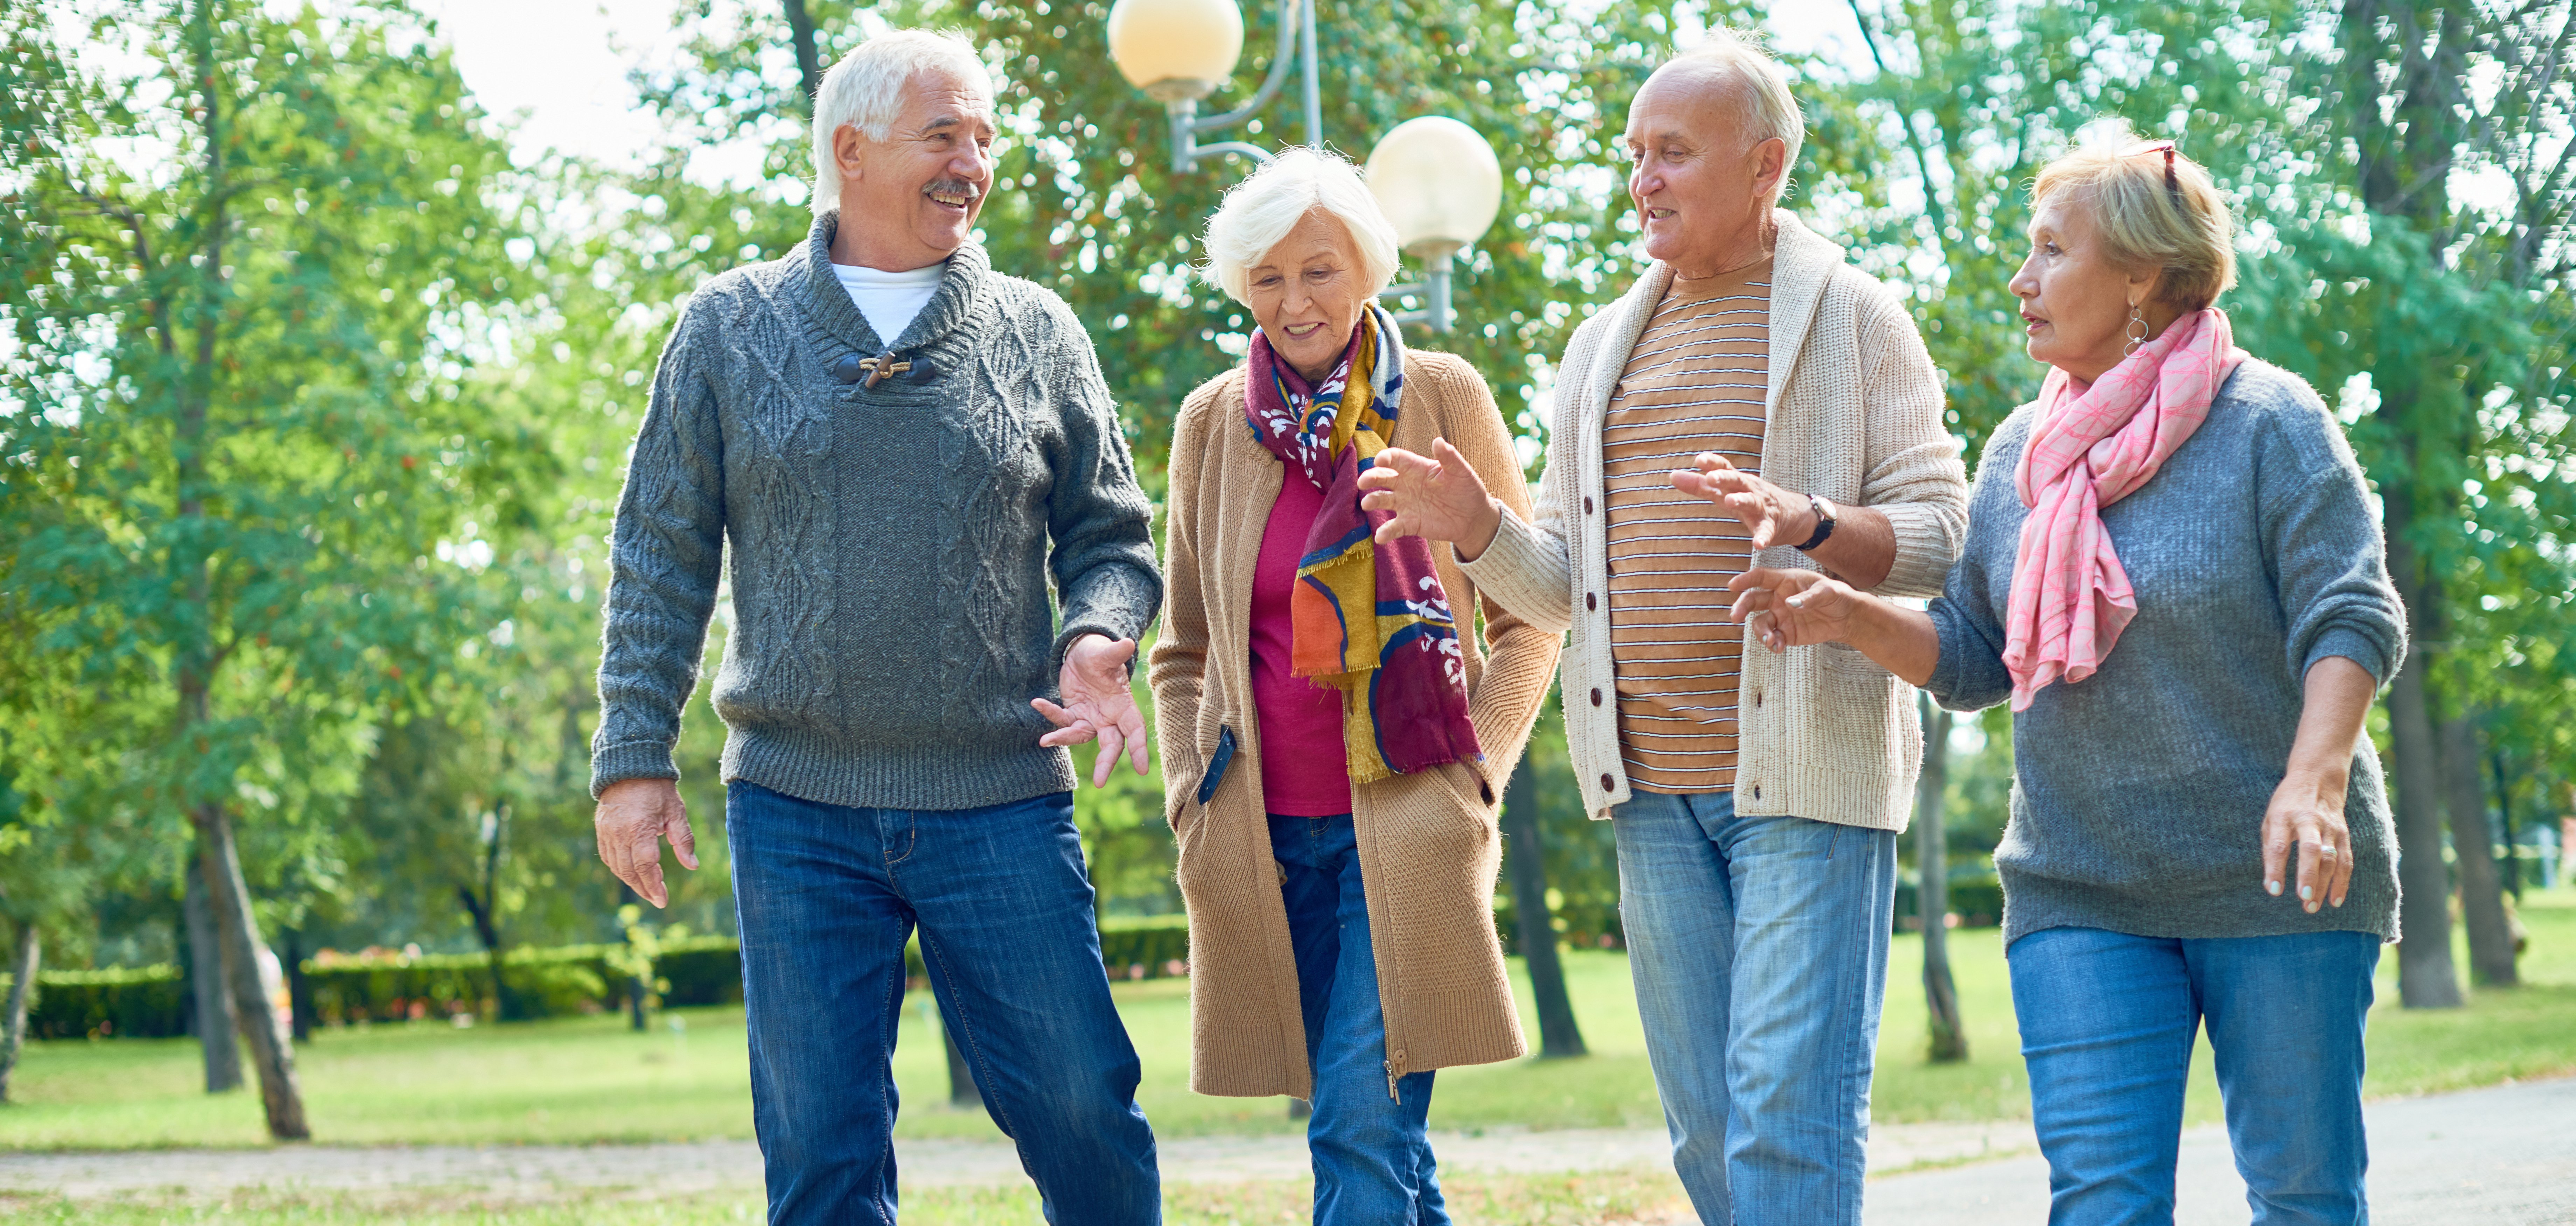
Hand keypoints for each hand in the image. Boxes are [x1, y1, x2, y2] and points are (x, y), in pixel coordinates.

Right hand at [595, 778, 697, 908]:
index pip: (645, 866)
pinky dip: (619, 869)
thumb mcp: (676, 811)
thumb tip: (692, 866)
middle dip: (644, 889)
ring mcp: (607, 832)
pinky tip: (631, 874)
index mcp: (640, 828)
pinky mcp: (600, 830)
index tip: (663, 900)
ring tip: (648, 890)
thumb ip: (684, 840)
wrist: (630, 767)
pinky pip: (608, 857)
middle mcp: (619, 833)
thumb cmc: (658, 789)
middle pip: (629, 871)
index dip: (654, 885)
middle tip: (658, 899)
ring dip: (632, 882)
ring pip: (616, 867)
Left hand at [1032, 633, 1149, 787]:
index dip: (1138, 749)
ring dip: (1064, 739)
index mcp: (1123, 705)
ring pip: (1081, 737)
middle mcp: (1109, 717)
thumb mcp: (1105, 653)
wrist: (1083, 653)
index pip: (1134, 730)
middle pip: (1111, 745)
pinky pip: (1062, 720)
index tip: (1141, 769)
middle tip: (1099, 781)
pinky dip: (1050, 713)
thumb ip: (1114, 653)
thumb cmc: (1099, 654)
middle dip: (1106, 762)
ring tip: (1045, 740)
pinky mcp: (1073, 714)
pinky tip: (1037, 702)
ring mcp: (1090, 718)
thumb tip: (1127, 643)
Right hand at [1356, 440, 1502, 558]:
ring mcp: (1405, 504)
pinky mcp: (1409, 523)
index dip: (1386, 458)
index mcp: (1416, 468)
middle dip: (1371, 478)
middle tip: (1363, 482)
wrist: (1473, 517)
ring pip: (1383, 500)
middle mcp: (1406, 484)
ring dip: (1373, 501)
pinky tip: (1380, 537)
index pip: (1396, 459)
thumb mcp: (1461, 471)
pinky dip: (1385, 532)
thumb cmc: (1466, 488)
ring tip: (1367, 503)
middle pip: (1382, 478)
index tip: (1380, 460)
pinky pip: (1394, 527)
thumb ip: (1449, 457)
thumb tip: (1438, 441)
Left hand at [1671, 454, 1815, 550]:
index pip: (1725, 468)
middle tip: (1711, 477)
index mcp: (1737, 481)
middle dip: (1725, 478)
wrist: (1791, 514)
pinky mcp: (1771, 526)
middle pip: (1737, 480)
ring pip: (1751, 502)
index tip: (1698, 460)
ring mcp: (1761, 508)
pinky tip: (1757, 545)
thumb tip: (1673, 475)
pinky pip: (1767, 532)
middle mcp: (1750, 490)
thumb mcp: (1725, 491)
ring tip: (1730, 501)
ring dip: (1741, 500)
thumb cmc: (1750, 499)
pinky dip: (1763, 537)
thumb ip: (1699, 485)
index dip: (1713, 463)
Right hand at [1725, 567, 1862, 652]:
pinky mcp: (1786, 633)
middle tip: (1735, 618)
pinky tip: (1778, 648)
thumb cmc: (1838, 597)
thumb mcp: (1829, 592)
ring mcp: (1780, 616)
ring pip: (1760, 622)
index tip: (1732, 586)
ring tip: (1770, 640)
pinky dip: (1772, 644)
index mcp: (1785, 581)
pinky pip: (1772, 638)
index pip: (1761, 577)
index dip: (1746, 580)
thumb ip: (1810, 597)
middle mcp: (1778, 598)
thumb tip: (1790, 604)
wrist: (1847, 618)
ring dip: (1760, 632)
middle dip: (1741, 607)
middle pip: (1752, 600)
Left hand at [2261, 769, 2353, 911]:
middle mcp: (2309, 821)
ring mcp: (2330, 827)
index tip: (2273, 890)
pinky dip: (2342, 882)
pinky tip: (2335, 901)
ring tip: (2312, 906)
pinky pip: (2346, 861)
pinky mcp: (2344, 834)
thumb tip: (2271, 884)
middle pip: (2311, 850)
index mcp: (2283, 816)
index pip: (2279, 845)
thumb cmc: (2287, 805)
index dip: (2275, 868)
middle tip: (2303, 899)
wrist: (2318, 778)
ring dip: (2324, 885)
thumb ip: (2270, 848)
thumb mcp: (2270, 819)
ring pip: (2331, 858)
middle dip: (2308, 875)